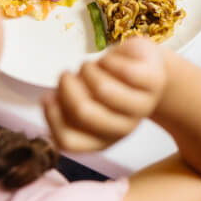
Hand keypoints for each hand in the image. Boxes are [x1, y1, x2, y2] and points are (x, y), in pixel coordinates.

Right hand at [43, 37, 166, 151]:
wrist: (148, 69)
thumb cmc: (110, 84)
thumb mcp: (87, 99)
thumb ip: (67, 106)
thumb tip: (48, 100)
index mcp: (105, 139)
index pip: (68, 141)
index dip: (51, 118)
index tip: (47, 96)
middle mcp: (126, 128)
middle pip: (83, 112)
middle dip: (67, 88)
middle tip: (65, 74)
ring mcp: (143, 105)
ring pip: (103, 89)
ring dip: (87, 70)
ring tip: (88, 66)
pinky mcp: (153, 80)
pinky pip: (123, 69)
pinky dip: (108, 59)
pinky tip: (108, 58)